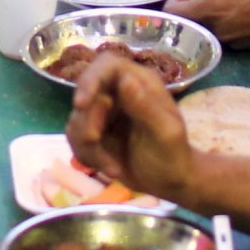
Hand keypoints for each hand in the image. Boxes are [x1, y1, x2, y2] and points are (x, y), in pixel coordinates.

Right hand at [66, 58, 196, 202]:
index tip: (81, 104)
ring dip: (90, 147)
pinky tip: (111, 169)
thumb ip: (146, 106)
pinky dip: (89, 157)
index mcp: (139, 82)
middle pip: (85, 95)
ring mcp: (104, 112)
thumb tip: (125, 80)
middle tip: (95, 143)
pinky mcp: (94, 132)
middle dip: (87, 124)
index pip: (107, 66)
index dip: (90, 79)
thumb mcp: (165, 132)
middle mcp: (118, 92)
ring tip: (114, 168)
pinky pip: (76, 139)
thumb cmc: (173, 155)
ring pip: (77, 120)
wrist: (169, 183)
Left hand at [165, 0, 249, 48]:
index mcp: (210, 10)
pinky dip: (231, 22)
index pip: (173, 14)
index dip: (173, 0)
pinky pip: (230, 34)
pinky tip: (246, 7)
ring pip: (211, 29)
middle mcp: (217, 33)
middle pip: (191, 22)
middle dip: (193, 7)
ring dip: (213, 15)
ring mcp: (235, 43)